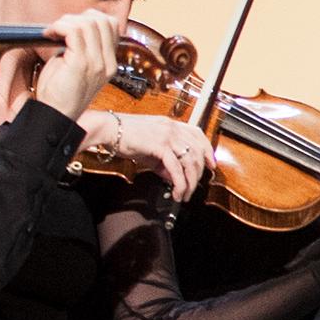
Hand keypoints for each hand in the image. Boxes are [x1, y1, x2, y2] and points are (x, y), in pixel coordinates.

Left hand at [30, 11, 126, 118]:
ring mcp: (96, 63)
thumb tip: (72, 27)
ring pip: (88, 23)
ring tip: (53, 32)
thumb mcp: (76, 66)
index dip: (90, 18)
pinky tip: (49, 34)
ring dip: (66, 22)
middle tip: (60, 28)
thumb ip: (81, 48)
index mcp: (109, 63)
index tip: (71, 26)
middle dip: (78, 17)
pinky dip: (59, 27)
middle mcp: (107, 62)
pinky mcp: (81, 64)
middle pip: (103, 21)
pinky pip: (74, 32)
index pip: (112, 25)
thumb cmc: (60, 93)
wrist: (55, 116)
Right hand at [92, 111, 210, 201]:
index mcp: (171, 125)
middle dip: (199, 173)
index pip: (198, 134)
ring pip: (190, 161)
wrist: (108, 129)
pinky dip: (180, 183)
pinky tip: (177, 192)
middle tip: (194, 187)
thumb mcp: (149, 148)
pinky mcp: (160, 146)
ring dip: (190, 182)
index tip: (211, 164)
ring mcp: (167, 136)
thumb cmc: (124, 136)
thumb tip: (172, 177)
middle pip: (197, 152)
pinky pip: (176, 168)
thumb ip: (162, 162)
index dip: (207, 150)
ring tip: (184, 194)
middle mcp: (172, 128)